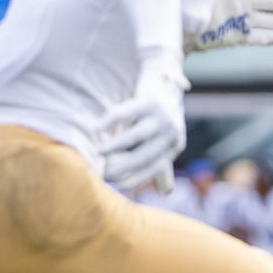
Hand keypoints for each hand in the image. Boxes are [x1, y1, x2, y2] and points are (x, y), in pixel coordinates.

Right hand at [101, 61, 187, 193]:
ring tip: (98, 153)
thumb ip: (164, 164)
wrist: (163, 79)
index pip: (155, 167)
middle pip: (145, 155)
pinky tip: (97, 129)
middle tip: (102, 173)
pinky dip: (110, 122)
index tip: (118, 185)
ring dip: (114, 146)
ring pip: (135, 136)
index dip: (137, 178)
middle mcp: (172, 131)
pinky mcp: (149, 99)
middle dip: (123, 167)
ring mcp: (162, 114)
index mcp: (175, 144)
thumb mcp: (165, 139)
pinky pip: (125, 113)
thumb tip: (166, 193)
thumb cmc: (159, 117)